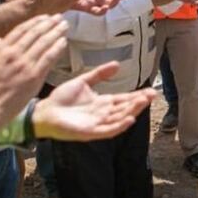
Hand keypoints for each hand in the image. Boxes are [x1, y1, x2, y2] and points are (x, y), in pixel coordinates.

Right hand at [0, 15, 68, 130]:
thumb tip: (1, 40)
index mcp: (0, 50)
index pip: (21, 30)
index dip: (34, 22)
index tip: (44, 17)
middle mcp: (13, 54)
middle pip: (35, 33)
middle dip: (48, 23)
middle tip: (58, 17)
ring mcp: (24, 64)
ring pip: (44, 43)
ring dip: (56, 32)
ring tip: (64, 25)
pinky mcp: (34, 76)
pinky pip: (49, 57)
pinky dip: (57, 48)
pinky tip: (64, 41)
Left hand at [32, 62, 156, 140]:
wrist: (44, 111)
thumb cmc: (62, 98)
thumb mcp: (84, 81)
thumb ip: (100, 74)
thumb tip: (118, 64)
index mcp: (102, 103)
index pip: (124, 99)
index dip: (137, 95)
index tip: (150, 90)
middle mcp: (103, 114)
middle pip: (125, 108)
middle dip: (139, 102)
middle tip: (152, 95)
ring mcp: (98, 124)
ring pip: (120, 118)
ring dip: (133, 111)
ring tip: (143, 102)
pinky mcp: (91, 132)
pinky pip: (109, 130)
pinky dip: (120, 125)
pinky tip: (129, 119)